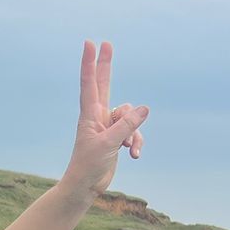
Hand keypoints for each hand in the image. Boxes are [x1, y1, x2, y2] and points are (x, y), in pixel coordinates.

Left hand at [60, 41, 148, 200]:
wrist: (85, 186)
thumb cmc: (89, 165)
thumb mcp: (109, 144)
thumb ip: (127, 125)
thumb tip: (145, 108)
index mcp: (90, 114)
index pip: (89, 83)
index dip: (90, 63)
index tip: (89, 44)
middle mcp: (98, 116)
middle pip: (105, 84)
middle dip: (107, 65)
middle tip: (107, 43)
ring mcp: (108, 126)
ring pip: (130, 116)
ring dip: (134, 133)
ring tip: (129, 149)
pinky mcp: (116, 137)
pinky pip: (133, 132)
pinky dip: (136, 142)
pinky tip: (134, 155)